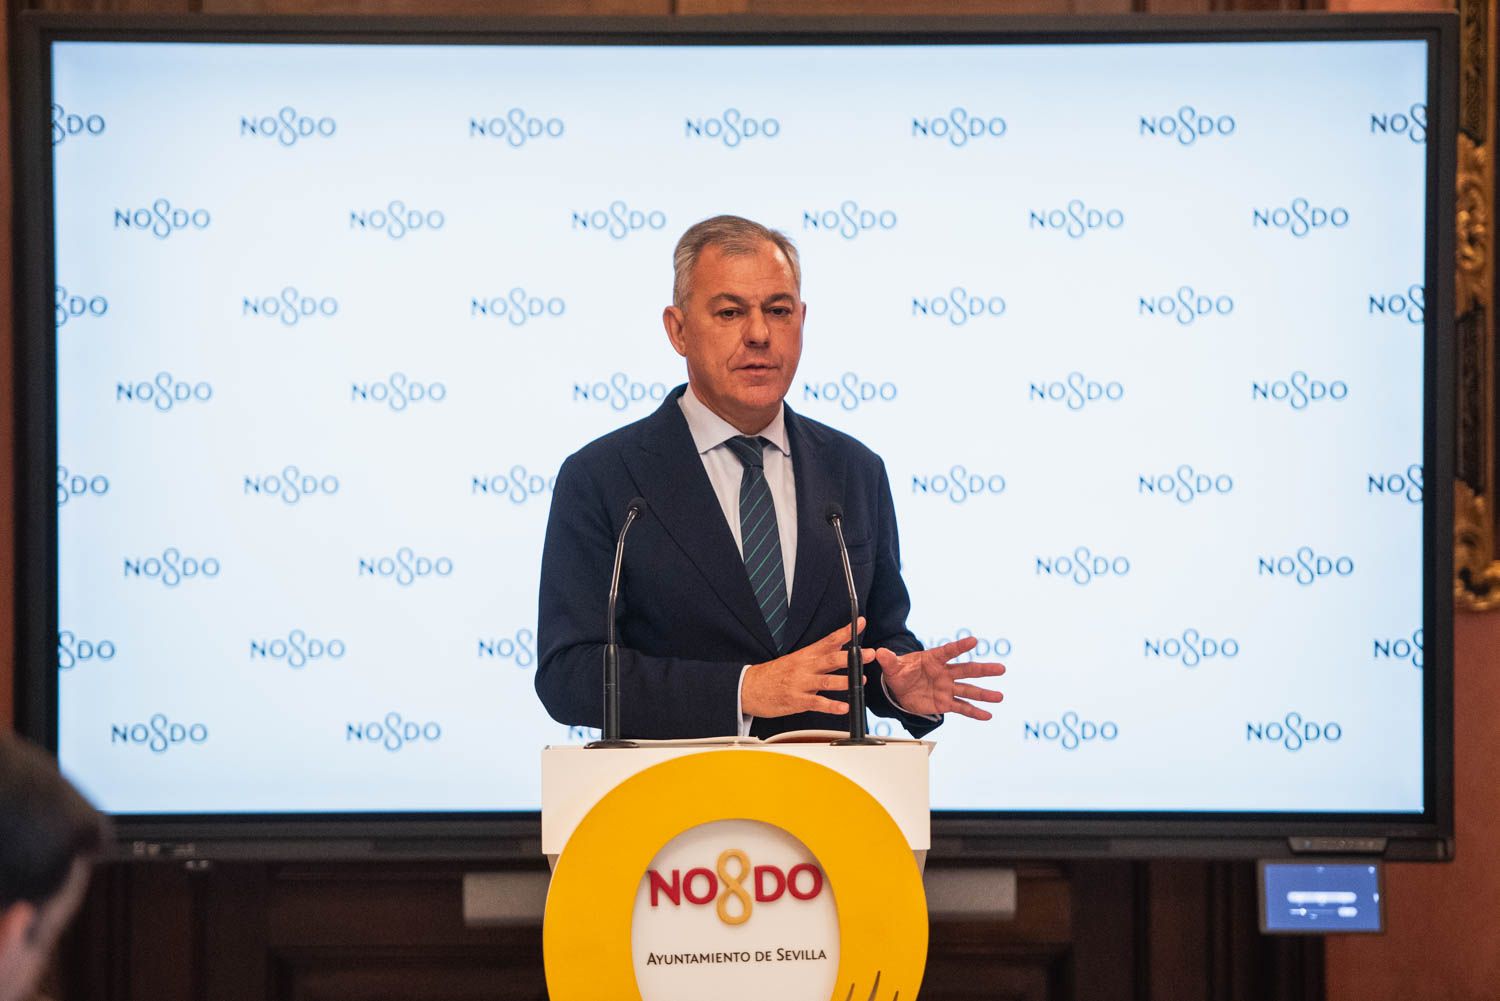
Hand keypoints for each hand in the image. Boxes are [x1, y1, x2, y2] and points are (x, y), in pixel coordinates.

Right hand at [741, 617, 872, 718]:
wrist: (748, 687)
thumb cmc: (773, 674)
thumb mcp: (795, 659)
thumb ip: (818, 656)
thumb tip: (840, 648)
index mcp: (806, 655)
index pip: (829, 640)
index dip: (846, 632)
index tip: (861, 623)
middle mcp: (805, 667)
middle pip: (831, 659)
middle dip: (852, 656)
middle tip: (870, 653)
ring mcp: (800, 684)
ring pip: (826, 681)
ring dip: (845, 681)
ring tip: (860, 681)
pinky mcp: (796, 700)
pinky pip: (816, 703)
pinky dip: (831, 706)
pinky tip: (844, 707)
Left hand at [875, 637, 1004, 720]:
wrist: (900, 688)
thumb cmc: (899, 672)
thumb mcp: (892, 666)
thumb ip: (889, 660)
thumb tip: (879, 653)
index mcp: (933, 659)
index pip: (948, 651)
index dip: (960, 646)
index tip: (974, 640)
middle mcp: (944, 673)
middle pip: (966, 670)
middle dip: (983, 670)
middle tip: (1000, 668)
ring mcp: (947, 688)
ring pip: (968, 690)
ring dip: (984, 694)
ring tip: (1000, 696)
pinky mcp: (945, 702)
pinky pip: (962, 707)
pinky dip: (974, 712)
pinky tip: (988, 715)